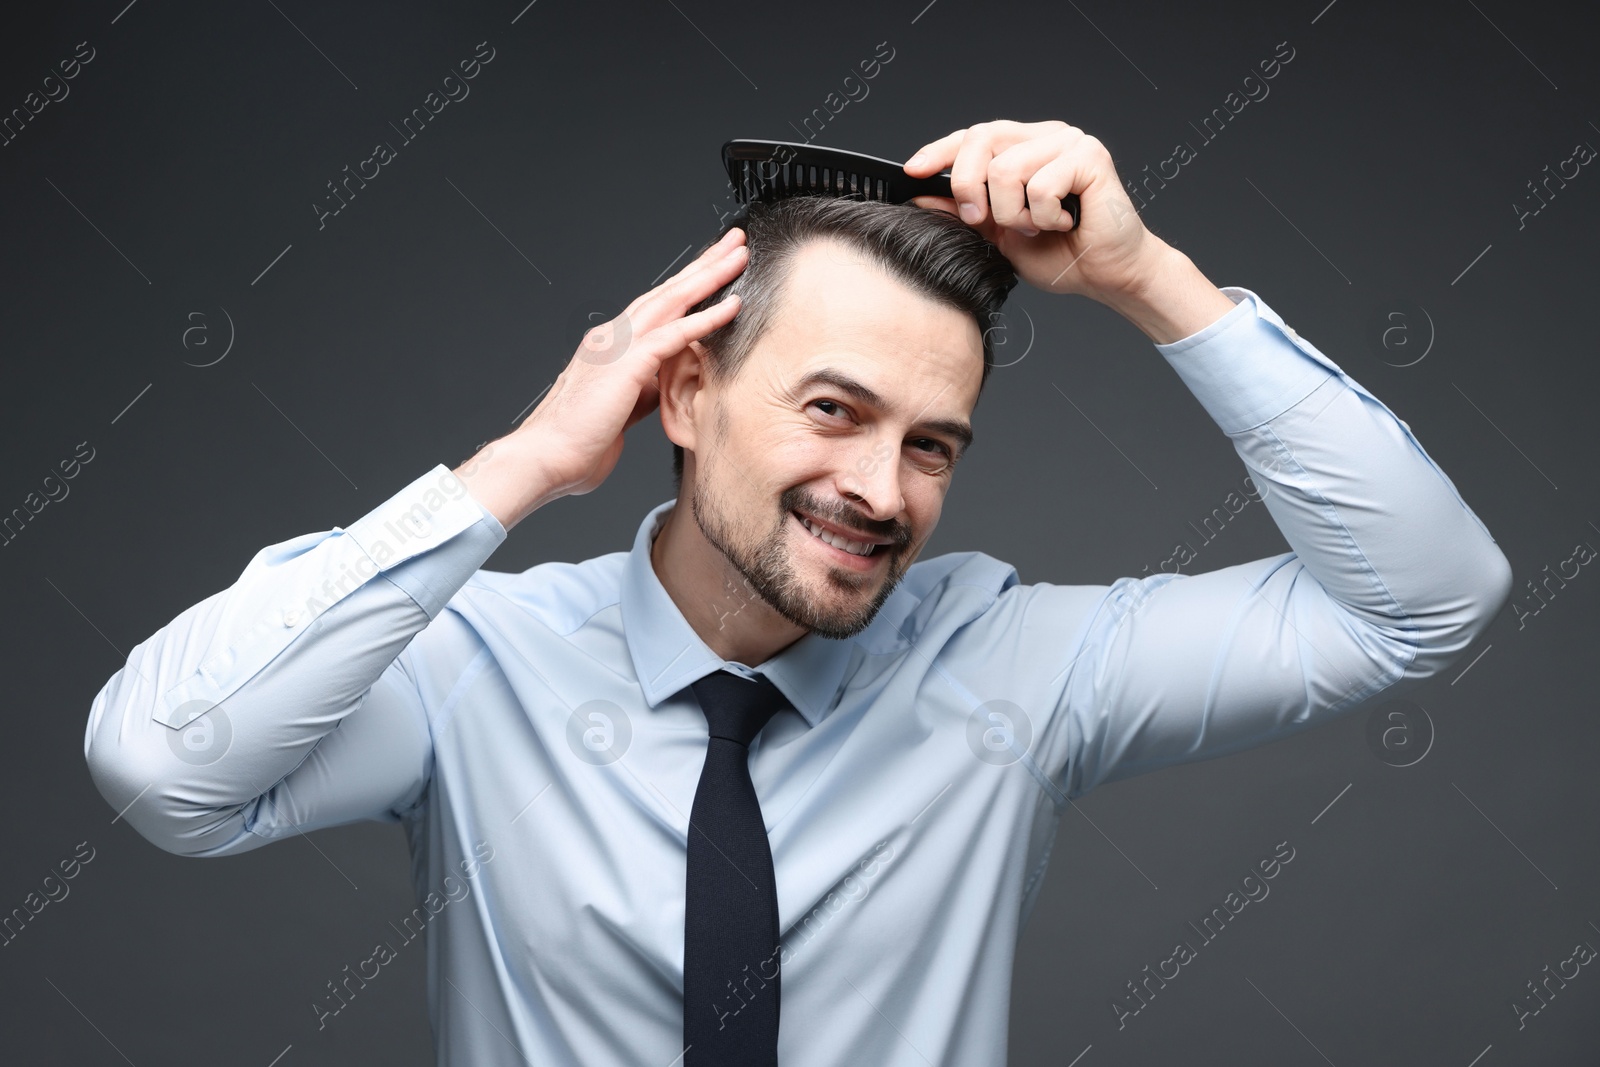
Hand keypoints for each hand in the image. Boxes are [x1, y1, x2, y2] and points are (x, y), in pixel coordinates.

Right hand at [458, 229, 747, 527]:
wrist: (545, 459)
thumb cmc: (577, 445)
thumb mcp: (620, 409)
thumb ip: (642, 389)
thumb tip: (661, 383)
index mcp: (609, 346)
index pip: (656, 306)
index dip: (688, 285)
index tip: (715, 269)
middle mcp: (612, 337)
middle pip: (667, 291)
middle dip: (703, 265)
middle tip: (734, 241)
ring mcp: (617, 346)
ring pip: (672, 300)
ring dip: (709, 276)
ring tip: (739, 255)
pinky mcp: (626, 363)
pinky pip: (674, 333)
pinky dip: (706, 318)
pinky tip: (732, 305)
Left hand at [903, 119, 1163, 304]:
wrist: (1108, 275)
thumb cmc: (1062, 255)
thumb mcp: (999, 235)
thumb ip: (967, 212)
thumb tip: (924, 197)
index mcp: (1025, 147)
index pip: (974, 134)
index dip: (940, 151)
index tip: (913, 172)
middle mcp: (1046, 136)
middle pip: (982, 140)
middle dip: (969, 187)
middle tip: (983, 221)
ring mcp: (1070, 142)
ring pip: (1006, 169)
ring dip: (1013, 214)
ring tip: (1037, 227)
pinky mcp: (1090, 156)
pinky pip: (1040, 185)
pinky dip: (1044, 217)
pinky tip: (1064, 224)